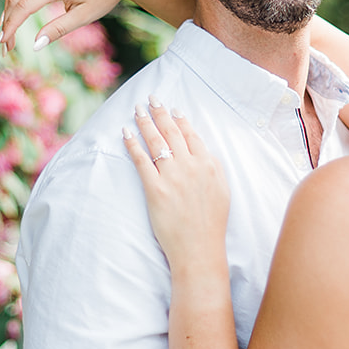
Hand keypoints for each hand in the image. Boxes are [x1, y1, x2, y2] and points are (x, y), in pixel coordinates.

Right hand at [0, 0, 130, 52]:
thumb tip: (35, 45)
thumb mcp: (84, 16)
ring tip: (7, 36)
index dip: (10, 27)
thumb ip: (58, 29)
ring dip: (8, 13)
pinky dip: (16, 1)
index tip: (3, 46)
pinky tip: (13, 17)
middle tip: (4, 48)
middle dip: (6, 24)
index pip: (23, 7)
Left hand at [123, 100, 228, 259]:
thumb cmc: (212, 224)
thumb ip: (213, 168)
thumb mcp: (222, 190)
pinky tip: (125, 133)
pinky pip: (141, 160)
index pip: (191, 134)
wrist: (199, 249)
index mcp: (208, 164)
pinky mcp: (155, 189)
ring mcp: (172, 177)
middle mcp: (190, 166)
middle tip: (151, 99)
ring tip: (137, 110)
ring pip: (155, 141)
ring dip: (144, 122)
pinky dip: (132, 144)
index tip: (172, 108)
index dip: (180, 119)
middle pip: (171, 132)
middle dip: (159, 112)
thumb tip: (203, 152)